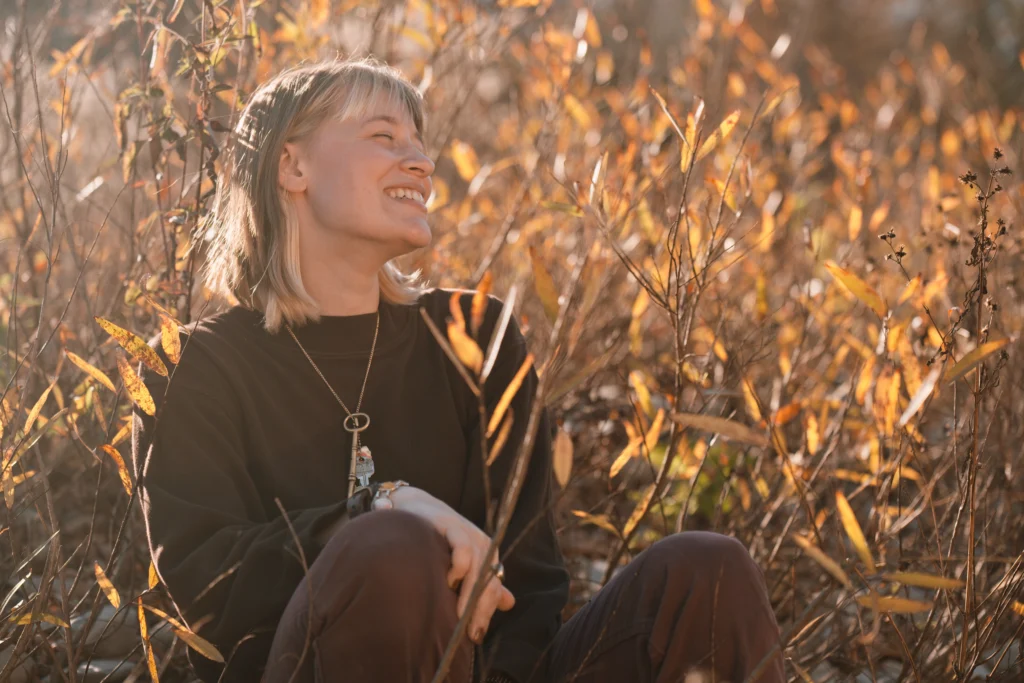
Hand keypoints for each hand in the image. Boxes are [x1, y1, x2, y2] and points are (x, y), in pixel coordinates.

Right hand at [390, 486, 515, 643]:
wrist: (414, 508)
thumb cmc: (438, 539)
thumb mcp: (463, 562)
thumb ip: (484, 583)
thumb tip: (509, 604)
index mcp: (487, 553)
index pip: (494, 586)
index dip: (487, 611)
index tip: (476, 634)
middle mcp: (482, 543)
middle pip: (489, 580)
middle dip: (481, 608)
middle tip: (470, 632)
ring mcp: (468, 533)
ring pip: (478, 568)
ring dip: (470, 594)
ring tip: (459, 614)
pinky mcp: (453, 525)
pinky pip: (464, 549)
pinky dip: (460, 567)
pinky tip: (449, 581)